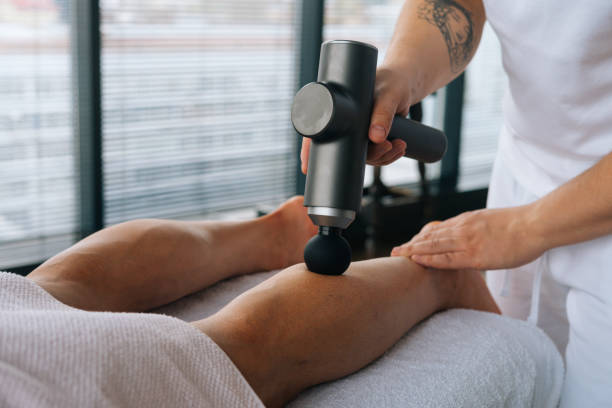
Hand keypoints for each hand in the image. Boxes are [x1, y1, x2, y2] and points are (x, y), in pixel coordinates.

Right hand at [300, 67, 410, 173]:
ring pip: (362, 156)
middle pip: (343, 150)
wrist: (404, 84)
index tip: (306, 166)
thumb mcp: (387, 95)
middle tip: (385, 147)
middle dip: (366, 156)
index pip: (317, 131)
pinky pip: (376, 155)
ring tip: (397, 145)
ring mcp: (356, 134)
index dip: (309, 150)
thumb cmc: (391, 81)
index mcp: (337, 108)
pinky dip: (389, 155)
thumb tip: (377, 137)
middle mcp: (344, 123)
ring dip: (382, 156)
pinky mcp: (369, 139)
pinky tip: (399, 147)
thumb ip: (383, 114)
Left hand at [390, 205, 548, 270]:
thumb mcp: (492, 220)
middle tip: (395, 251)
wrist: (535, 225)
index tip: (411, 243)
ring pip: (433, 246)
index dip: (423, 238)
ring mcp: (467, 242)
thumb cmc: (521, 225)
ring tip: (397, 256)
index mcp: (468, 220)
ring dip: (413, 251)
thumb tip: (475, 236)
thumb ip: (479, 227)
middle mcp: (463, 228)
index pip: (440, 229)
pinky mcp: (475, 256)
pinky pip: (446, 259)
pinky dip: (429, 259)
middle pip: (431, 237)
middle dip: (411, 244)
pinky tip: (416, 261)